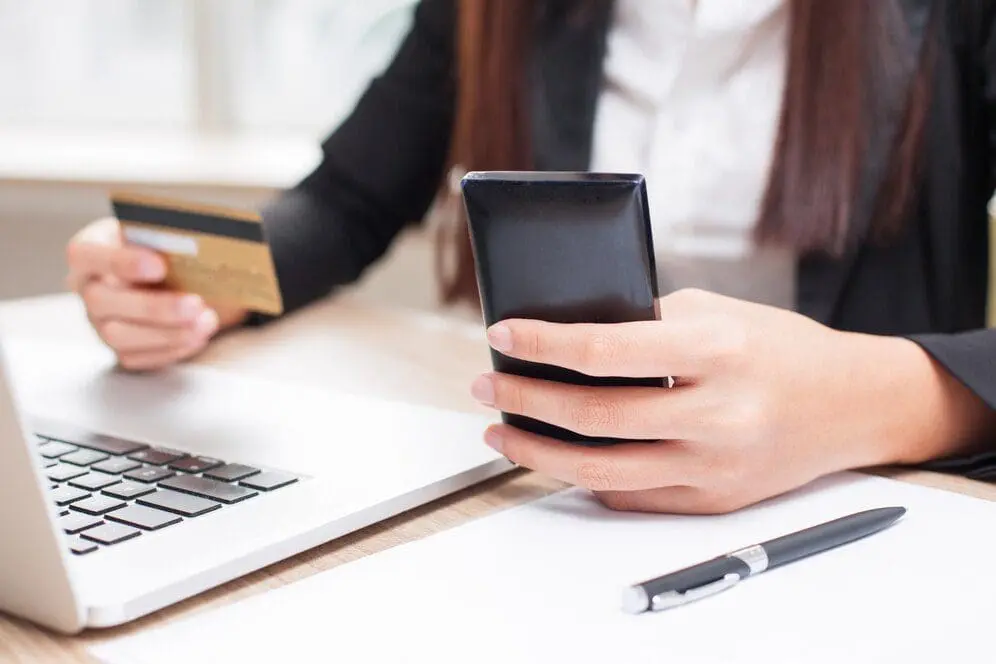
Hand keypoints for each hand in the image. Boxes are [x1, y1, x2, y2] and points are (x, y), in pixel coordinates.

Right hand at [66, 217, 246, 370]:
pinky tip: (199, 336)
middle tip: (195, 303)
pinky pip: (138, 357)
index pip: (85, 254)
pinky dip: (171, 349)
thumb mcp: (163, 231)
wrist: (176, 271)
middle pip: (103, 301)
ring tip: (206, 322)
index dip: (120, 262)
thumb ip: (168, 233)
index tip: (160, 266)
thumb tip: (197, 240)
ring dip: (168, 332)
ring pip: (119, 336)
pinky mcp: (119, 347)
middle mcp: (87, 288)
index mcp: (89, 251)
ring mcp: (99, 322)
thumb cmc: (165, 245)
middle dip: (154, 306)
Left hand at [470, 289, 988, 513]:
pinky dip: (584, 476)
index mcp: (716, 352)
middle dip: (525, 400)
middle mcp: (716, 414)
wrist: (851, 403)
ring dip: (538, 452)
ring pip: (600, 470)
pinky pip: (630, 495)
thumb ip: (647, 324)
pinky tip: (558, 456)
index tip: (501, 334)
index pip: (605, 350)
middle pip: (593, 416)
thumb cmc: (779, 347)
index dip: (542, 343)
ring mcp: (714, 466)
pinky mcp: (712, 499)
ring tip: (502, 431)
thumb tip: (569, 341)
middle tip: (487, 385)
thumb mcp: (717, 311)